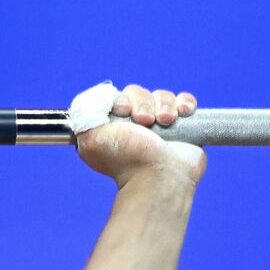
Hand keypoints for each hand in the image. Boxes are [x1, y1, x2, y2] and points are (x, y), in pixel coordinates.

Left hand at [77, 85, 206, 187]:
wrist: (160, 176)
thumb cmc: (127, 160)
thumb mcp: (90, 138)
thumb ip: (85, 114)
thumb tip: (96, 98)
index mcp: (112, 129)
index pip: (116, 98)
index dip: (122, 100)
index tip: (123, 111)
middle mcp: (134, 128)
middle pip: (139, 94)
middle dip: (143, 103)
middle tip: (145, 121)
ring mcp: (159, 127)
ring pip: (162, 96)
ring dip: (164, 105)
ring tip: (166, 121)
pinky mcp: (182, 128)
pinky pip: (184, 101)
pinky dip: (184, 103)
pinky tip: (182, 113)